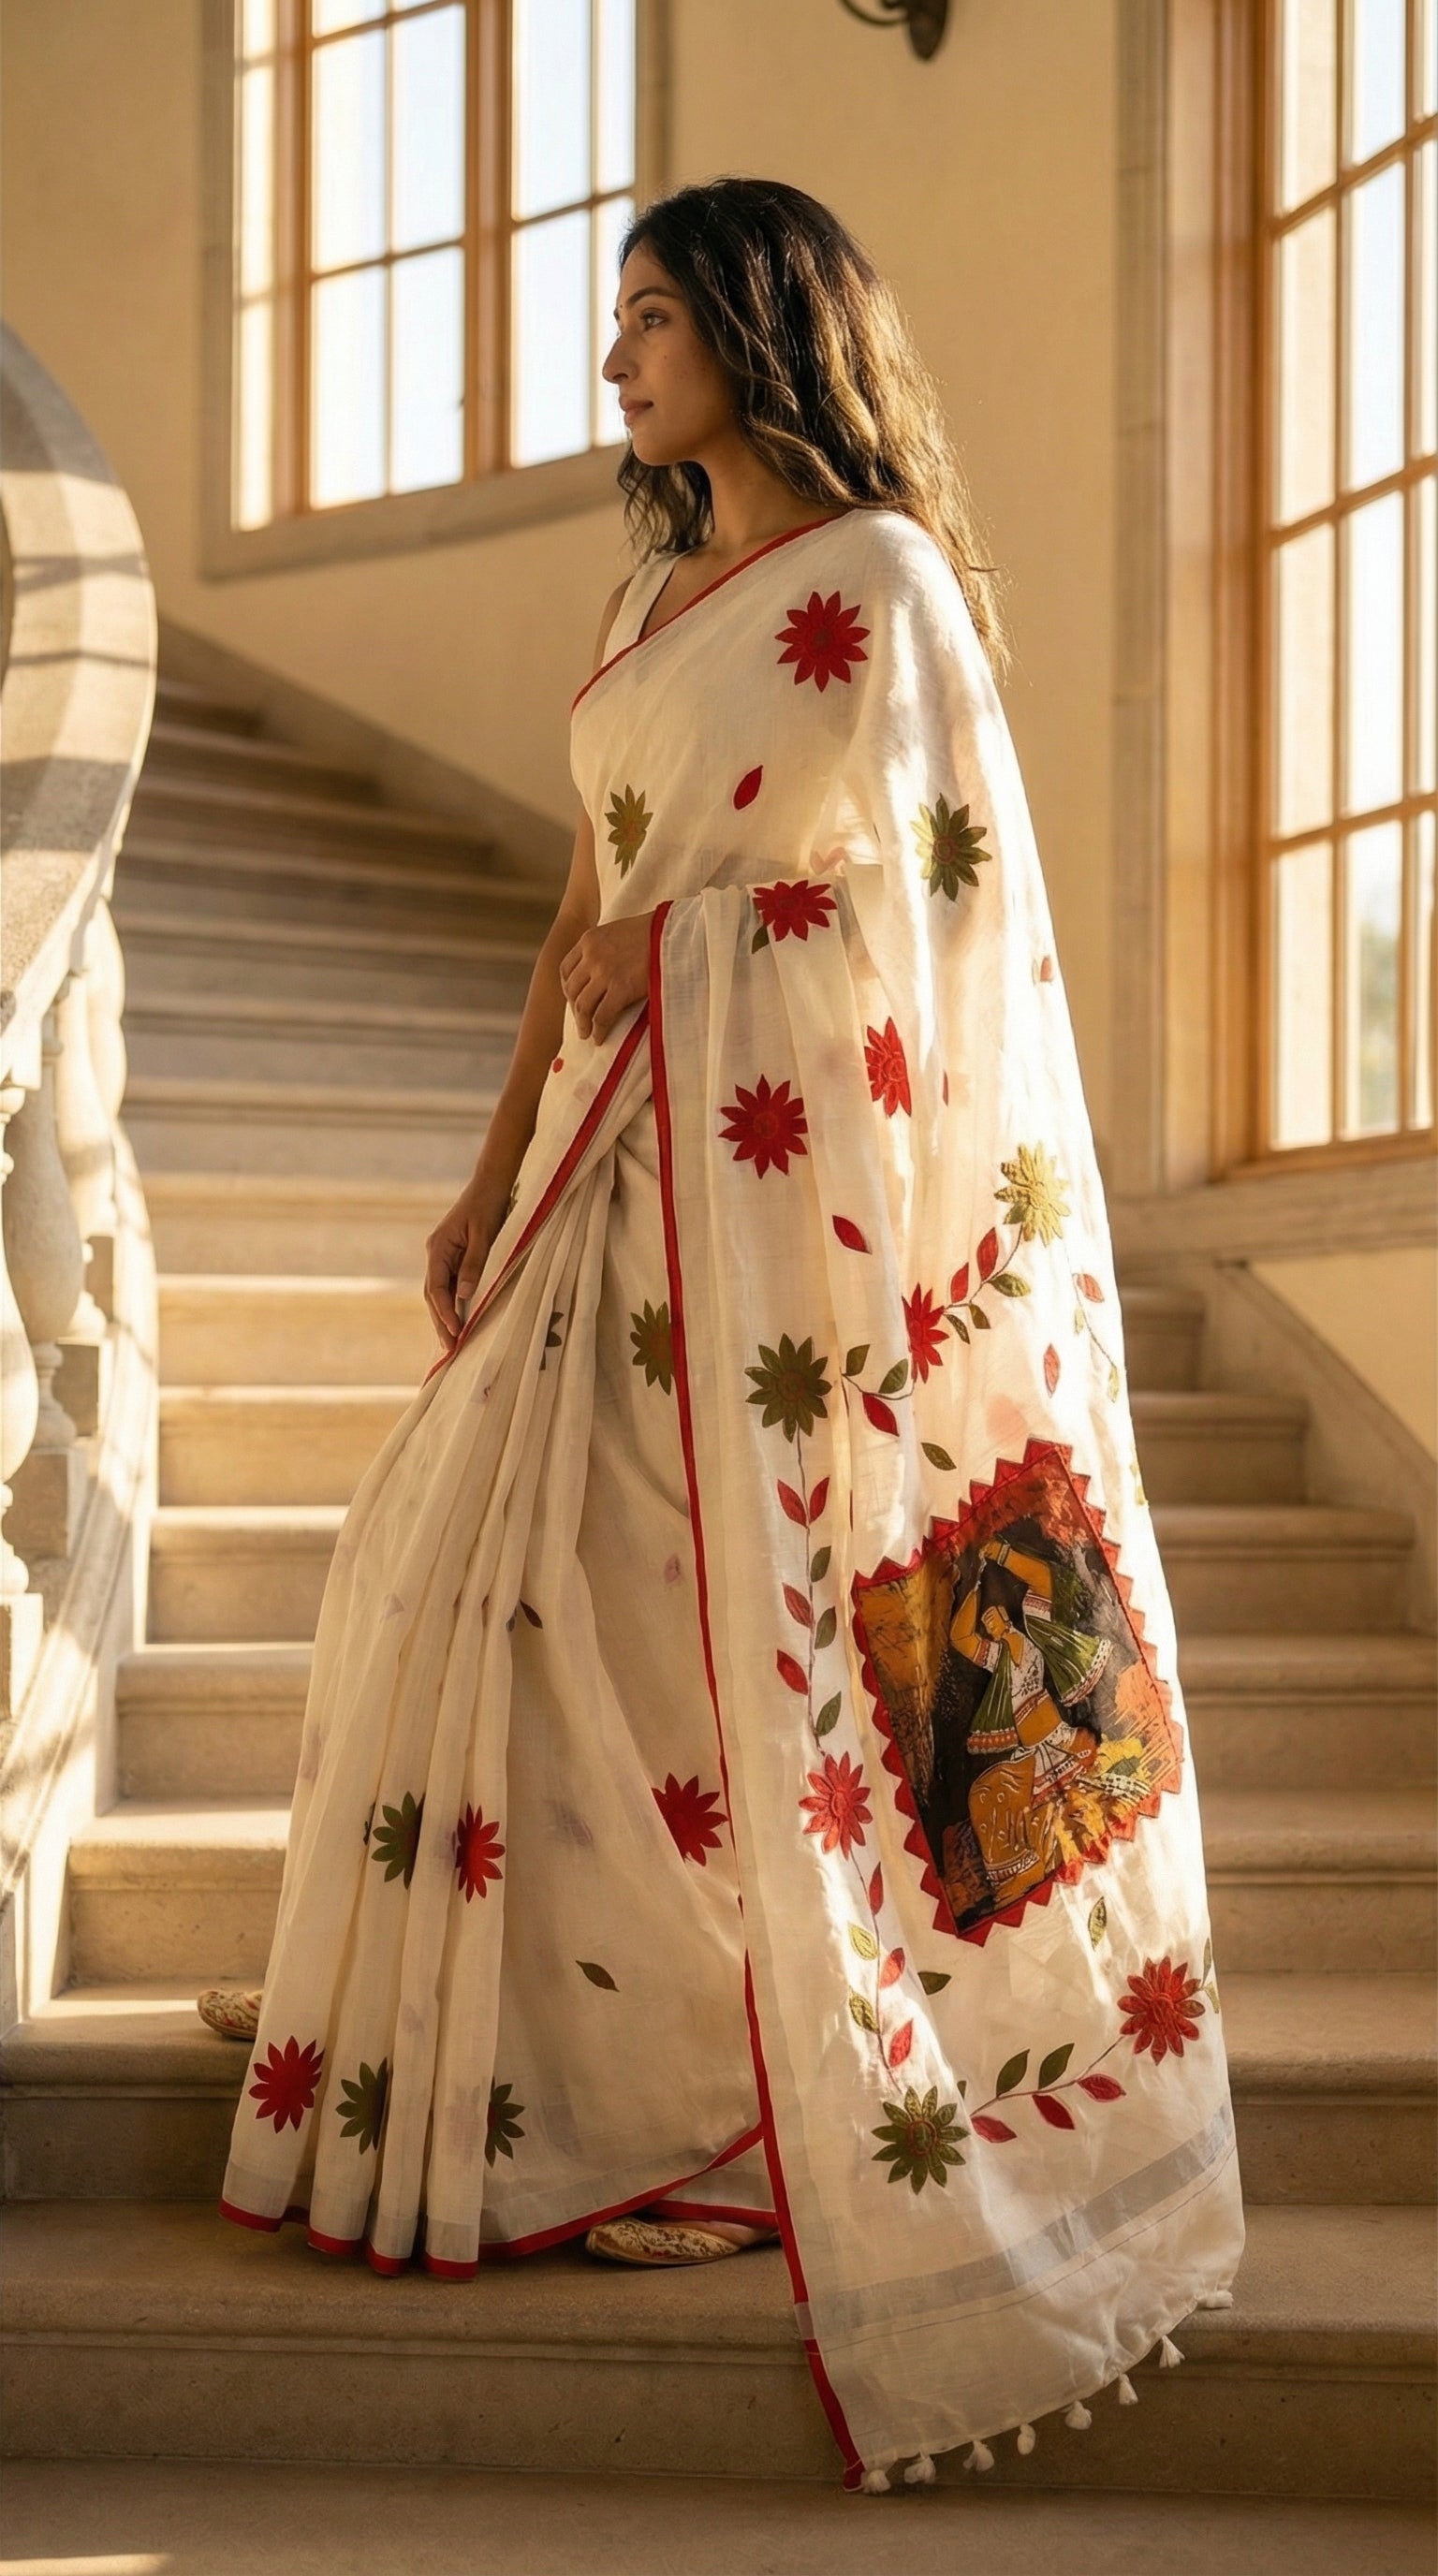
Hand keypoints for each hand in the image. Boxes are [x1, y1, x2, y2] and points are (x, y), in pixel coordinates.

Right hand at [424, 1174, 510, 1348]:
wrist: (491, 1183)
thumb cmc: (489, 1206)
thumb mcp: (485, 1236)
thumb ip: (474, 1265)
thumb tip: (463, 1296)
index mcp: (439, 1248)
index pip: (436, 1288)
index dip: (444, 1313)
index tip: (455, 1332)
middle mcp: (436, 1253)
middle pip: (433, 1295)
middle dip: (440, 1322)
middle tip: (450, 1350)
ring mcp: (442, 1255)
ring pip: (439, 1292)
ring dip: (444, 1316)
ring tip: (452, 1342)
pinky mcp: (453, 1256)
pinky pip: (449, 1284)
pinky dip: (452, 1303)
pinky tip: (458, 1320)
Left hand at [559, 913, 651, 1040]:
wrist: (673, 933)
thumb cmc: (654, 933)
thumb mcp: (618, 932)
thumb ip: (604, 948)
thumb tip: (602, 972)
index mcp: (589, 940)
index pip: (566, 968)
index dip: (569, 988)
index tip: (575, 1000)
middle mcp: (592, 955)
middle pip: (571, 989)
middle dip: (574, 1009)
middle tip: (581, 1022)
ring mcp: (604, 972)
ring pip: (583, 1005)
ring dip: (583, 1023)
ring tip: (587, 1034)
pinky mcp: (621, 988)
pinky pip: (602, 1016)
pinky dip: (599, 1030)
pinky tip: (599, 1038)